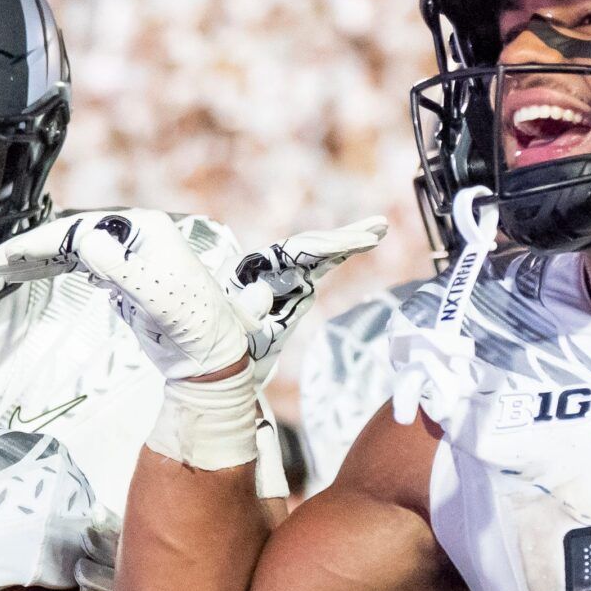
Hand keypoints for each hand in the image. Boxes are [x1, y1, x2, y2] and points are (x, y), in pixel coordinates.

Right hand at [0, 211, 250, 381]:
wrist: (211, 355)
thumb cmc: (194, 323)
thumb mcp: (157, 296)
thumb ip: (121, 268)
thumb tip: (87, 240)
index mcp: (144, 230)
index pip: (80, 229)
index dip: (41, 242)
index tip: (7, 256)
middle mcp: (135, 236)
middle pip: (73, 236)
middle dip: (33, 249)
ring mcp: (129, 257)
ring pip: (75, 251)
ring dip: (41, 260)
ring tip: (6, 270)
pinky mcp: (125, 279)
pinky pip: (83, 267)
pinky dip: (58, 270)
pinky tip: (39, 274)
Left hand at [227, 217, 388, 360]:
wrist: (211, 365)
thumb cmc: (212, 346)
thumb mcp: (224, 329)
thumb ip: (243, 311)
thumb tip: (265, 291)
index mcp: (249, 268)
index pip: (295, 250)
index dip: (326, 244)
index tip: (353, 240)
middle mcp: (267, 267)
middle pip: (310, 245)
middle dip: (345, 237)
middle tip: (379, 225)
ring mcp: (280, 277)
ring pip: (318, 254)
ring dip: (347, 241)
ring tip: (379, 229)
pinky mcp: (289, 290)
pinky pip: (317, 268)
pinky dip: (336, 256)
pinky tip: (356, 247)